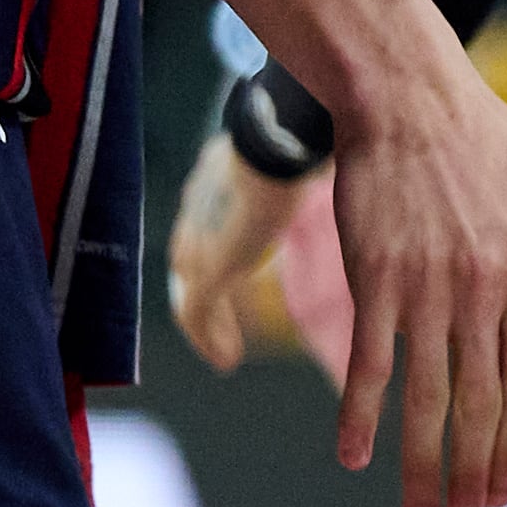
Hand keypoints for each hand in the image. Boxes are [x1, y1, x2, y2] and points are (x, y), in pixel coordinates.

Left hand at [164, 131, 308, 374]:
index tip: (233, 278)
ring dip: (209, 329)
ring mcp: (195, 246)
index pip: (205, 230)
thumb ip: (290, 173)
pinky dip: (209, 340)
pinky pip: (196, 317)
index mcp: (212, 187)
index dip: (216, 259)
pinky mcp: (205, 272)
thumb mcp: (287, 161)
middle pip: (190, 268)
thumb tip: (316, 161)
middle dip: (207, 301)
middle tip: (222, 329)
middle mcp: (195, 218)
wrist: (274, 147)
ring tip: (226, 355)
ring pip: (190, 298)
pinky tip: (227, 361)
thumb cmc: (292, 145)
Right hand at [323, 47, 506, 506]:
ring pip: (427, 397)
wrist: (411, 93)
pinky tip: (354, 455)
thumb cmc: (489, 142)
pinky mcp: (376, 275)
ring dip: (421, 464)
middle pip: (478, 407)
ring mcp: (427, 287)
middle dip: (470, 476)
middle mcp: (484, 293)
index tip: (499, 494)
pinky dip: (362, 413)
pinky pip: (370, 359)